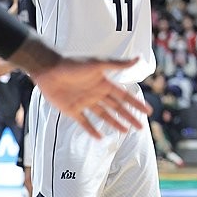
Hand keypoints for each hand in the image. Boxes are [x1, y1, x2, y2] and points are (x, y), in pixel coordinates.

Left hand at [29, 55, 150, 138]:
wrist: (48, 70)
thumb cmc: (73, 64)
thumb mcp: (97, 64)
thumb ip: (117, 65)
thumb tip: (138, 59)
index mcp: (104, 84)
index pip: (125, 96)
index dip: (136, 104)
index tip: (148, 112)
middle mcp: (97, 94)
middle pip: (117, 108)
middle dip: (129, 117)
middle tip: (140, 127)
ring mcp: (85, 103)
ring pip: (104, 116)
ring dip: (115, 123)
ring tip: (125, 132)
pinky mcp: (72, 110)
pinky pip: (84, 122)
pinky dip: (92, 130)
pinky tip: (100, 137)